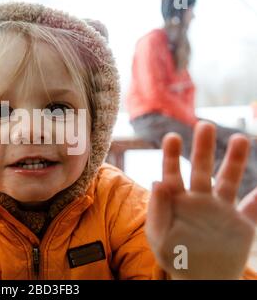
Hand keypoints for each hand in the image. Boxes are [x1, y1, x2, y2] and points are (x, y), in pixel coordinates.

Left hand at [146, 121, 256, 278]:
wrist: (201, 279)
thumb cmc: (174, 257)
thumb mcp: (159, 237)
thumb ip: (158, 210)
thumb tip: (157, 181)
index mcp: (177, 201)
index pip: (172, 173)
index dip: (171, 155)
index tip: (171, 136)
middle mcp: (200, 200)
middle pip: (201, 168)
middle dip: (203, 147)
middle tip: (204, 124)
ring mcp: (221, 210)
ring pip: (229, 180)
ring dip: (235, 160)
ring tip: (240, 138)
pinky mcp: (241, 225)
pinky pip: (254, 209)